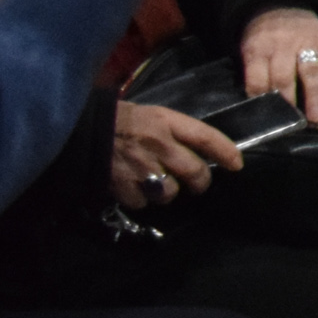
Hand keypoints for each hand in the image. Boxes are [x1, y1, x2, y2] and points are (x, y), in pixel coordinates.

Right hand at [111, 103, 241, 209]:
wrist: (81, 128)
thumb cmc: (120, 119)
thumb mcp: (153, 115)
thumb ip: (175, 131)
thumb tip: (198, 150)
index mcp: (166, 122)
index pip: (205, 137)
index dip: (226, 152)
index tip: (236, 165)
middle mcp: (158, 145)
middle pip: (194, 172)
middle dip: (200, 182)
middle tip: (198, 184)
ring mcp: (140, 167)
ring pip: (169, 192)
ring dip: (167, 193)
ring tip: (159, 185)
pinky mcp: (121, 185)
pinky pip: (142, 202)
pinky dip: (141, 199)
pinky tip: (135, 189)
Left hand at [240, 7, 317, 123]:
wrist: (282, 2)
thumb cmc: (262, 33)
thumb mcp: (248, 48)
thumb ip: (253, 71)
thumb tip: (259, 102)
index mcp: (259, 49)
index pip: (258, 79)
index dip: (261, 98)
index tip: (266, 116)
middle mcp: (283, 47)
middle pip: (284, 76)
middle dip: (288, 101)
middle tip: (292, 122)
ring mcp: (306, 43)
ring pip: (310, 71)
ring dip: (314, 95)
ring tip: (317, 117)